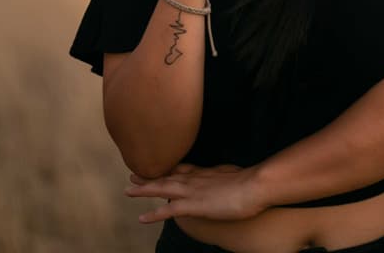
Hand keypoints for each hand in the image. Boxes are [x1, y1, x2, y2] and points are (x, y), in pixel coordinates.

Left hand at [124, 162, 266, 222]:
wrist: (253, 186)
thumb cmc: (250, 181)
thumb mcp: (234, 174)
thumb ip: (225, 175)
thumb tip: (225, 175)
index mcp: (206, 171)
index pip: (182, 168)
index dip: (169, 168)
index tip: (158, 165)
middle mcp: (195, 178)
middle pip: (168, 175)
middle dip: (150, 175)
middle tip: (133, 174)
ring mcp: (192, 191)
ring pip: (162, 188)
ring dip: (144, 189)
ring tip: (129, 189)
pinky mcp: (193, 205)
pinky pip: (168, 210)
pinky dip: (154, 214)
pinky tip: (142, 218)